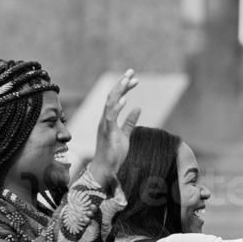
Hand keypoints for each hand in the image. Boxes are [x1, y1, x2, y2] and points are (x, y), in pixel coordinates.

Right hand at [88, 70, 139, 189]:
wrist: (105, 169)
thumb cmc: (114, 154)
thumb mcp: (125, 135)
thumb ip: (129, 122)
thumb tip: (138, 109)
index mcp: (109, 119)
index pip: (116, 99)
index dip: (124, 88)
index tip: (134, 79)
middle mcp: (105, 119)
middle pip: (112, 96)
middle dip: (121, 83)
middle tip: (131, 72)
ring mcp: (104, 125)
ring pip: (110, 103)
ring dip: (119, 91)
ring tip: (128, 80)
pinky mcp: (107, 132)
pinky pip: (111, 117)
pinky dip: (117, 107)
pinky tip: (125, 99)